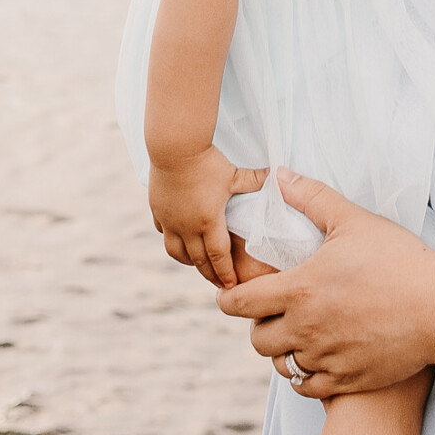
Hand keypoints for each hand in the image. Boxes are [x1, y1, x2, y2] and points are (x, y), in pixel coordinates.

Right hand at [149, 148, 265, 288]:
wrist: (174, 148)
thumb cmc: (208, 161)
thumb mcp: (235, 174)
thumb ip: (256, 180)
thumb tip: (277, 175)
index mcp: (208, 222)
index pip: (218, 257)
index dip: (225, 274)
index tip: (231, 287)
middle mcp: (187, 226)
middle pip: (198, 260)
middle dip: (209, 274)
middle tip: (219, 284)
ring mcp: (169, 220)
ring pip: (176, 252)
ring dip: (188, 261)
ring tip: (198, 264)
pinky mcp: (157, 210)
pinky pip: (163, 232)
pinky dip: (173, 240)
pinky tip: (179, 239)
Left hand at [214, 172, 434, 395]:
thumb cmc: (401, 261)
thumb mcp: (355, 222)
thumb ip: (312, 198)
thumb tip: (280, 176)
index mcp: (299, 290)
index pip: (239, 303)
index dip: (231, 299)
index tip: (235, 296)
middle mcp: (305, 328)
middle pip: (257, 340)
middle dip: (260, 326)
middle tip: (275, 314)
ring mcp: (325, 357)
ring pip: (282, 365)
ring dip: (283, 352)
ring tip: (298, 337)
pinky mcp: (347, 379)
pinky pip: (306, 387)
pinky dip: (305, 376)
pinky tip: (317, 359)